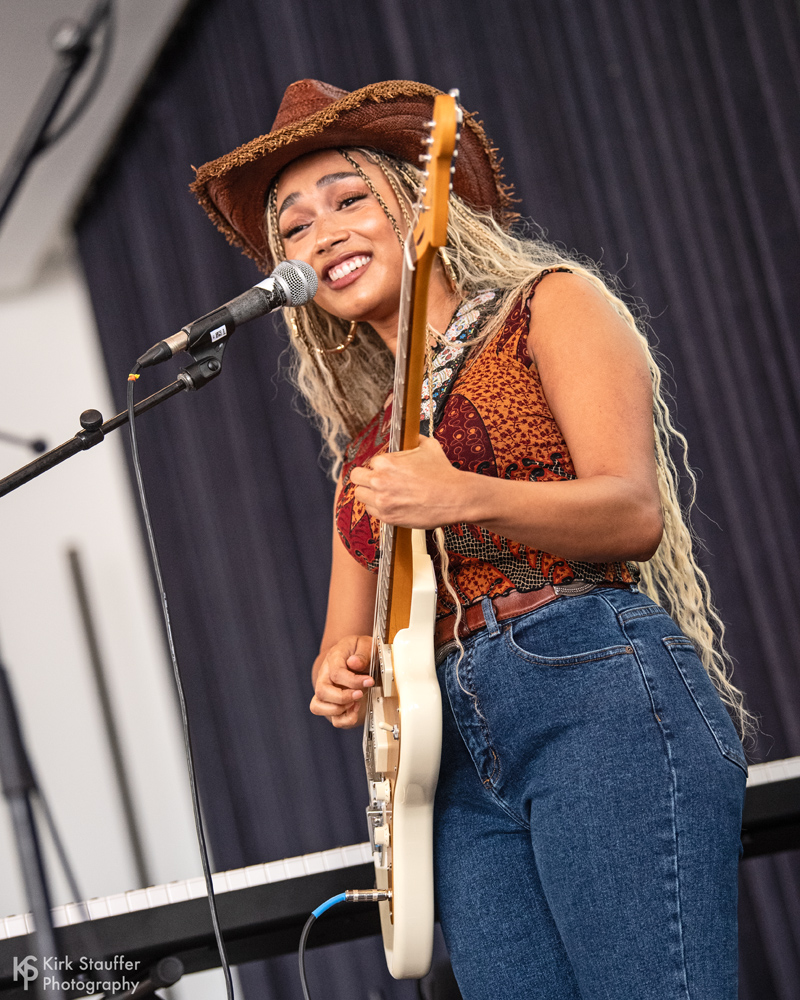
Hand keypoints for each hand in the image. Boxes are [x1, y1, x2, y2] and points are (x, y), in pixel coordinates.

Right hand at [311, 635, 374, 727]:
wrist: (357, 656)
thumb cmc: (360, 651)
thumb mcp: (366, 645)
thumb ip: (362, 653)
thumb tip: (354, 663)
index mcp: (333, 659)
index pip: (336, 673)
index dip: (353, 680)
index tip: (370, 681)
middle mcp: (325, 676)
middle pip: (322, 691)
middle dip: (343, 697)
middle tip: (360, 694)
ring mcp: (326, 691)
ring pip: (318, 707)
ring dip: (339, 709)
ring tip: (355, 702)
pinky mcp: (332, 704)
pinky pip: (331, 718)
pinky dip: (344, 719)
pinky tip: (355, 709)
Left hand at [350, 434, 464, 527]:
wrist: (455, 497)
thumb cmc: (443, 472)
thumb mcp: (429, 446)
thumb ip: (415, 440)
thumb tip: (412, 436)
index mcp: (385, 462)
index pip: (370, 462)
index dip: (380, 466)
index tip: (388, 470)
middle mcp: (379, 481)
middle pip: (356, 478)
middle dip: (365, 477)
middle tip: (376, 480)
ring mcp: (382, 501)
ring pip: (360, 496)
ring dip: (369, 493)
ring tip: (383, 493)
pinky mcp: (388, 517)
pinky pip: (371, 511)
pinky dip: (378, 508)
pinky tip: (391, 504)